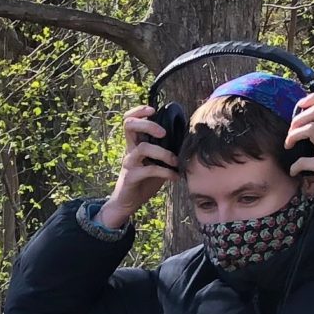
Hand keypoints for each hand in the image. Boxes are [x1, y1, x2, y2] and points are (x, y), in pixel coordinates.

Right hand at [98, 105, 176, 228]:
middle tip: (163, 133)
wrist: (128, 203)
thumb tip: (186, 139)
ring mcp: (129, 163)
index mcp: (135, 144)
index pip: (129, 120)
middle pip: (129, 125)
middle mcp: (129, 150)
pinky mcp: (131, 177)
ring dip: (163, 153)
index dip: (138, 111)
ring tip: (175, 161)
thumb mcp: (155, 162)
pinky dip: (166, 172)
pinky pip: (150, 170)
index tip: (152, 110)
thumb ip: (164, 150)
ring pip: (143, 147)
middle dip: (148, 124)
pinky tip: (175, 177)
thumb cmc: (144, 181)